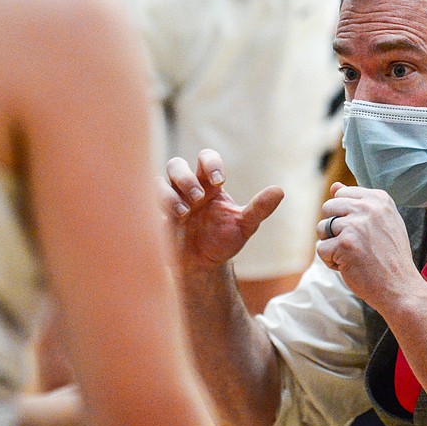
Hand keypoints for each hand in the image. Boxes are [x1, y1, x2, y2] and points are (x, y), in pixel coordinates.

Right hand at [161, 149, 283, 275]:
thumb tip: (279, 191)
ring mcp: (170, 203)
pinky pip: (147, 207)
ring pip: (158, 183)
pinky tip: (169, 224)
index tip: (220, 181)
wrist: (205, 267)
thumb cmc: (224, 240)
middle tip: (198, 197)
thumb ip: (259, 208)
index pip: (205, 158)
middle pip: (176, 165)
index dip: (211, 163)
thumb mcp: (245, 225)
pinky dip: (157, 212)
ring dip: (169, 194)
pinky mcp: (157, 220)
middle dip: (184, 178)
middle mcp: (186, 189)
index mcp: (208, 184)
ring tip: (184, 213)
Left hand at [315, 182, 426, 313]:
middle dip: (333, 228)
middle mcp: (368, 208)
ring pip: (322, 228)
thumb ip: (359, 202)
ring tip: (352, 255)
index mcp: (379, 199)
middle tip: (353, 244)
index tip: (360, 231)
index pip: (342, 193)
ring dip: (331, 245)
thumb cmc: (390, 256)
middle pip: (328, 207)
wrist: (400, 287)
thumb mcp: (382, 222)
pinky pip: (321, 248)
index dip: (343, 215)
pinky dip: (330, 261)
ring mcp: (356, 225)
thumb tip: (334, 186)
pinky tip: (348, 266)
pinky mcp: (345, 244)